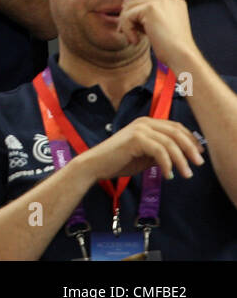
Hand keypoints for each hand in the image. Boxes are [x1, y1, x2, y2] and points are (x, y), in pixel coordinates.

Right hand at [79, 115, 203, 181]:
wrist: (96, 164)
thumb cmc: (119, 161)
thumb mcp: (145, 155)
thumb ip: (161, 152)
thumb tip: (182, 156)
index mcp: (146, 123)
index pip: (176, 127)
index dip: (191, 139)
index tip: (200, 153)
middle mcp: (144, 122)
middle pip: (176, 133)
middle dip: (190, 149)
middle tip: (198, 164)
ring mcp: (139, 129)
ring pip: (170, 143)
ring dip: (181, 161)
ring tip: (186, 174)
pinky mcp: (136, 139)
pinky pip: (160, 151)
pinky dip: (167, 164)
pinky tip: (168, 175)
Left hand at [118, 0, 197, 69]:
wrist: (181, 55)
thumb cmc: (171, 47)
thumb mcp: (162, 25)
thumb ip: (149, 12)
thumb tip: (125, 3)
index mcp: (176, 1)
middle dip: (128, 14)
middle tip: (127, 31)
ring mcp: (160, 1)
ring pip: (130, 6)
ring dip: (126, 23)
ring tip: (133, 38)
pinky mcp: (150, 8)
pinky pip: (127, 16)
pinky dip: (126, 29)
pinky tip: (135, 41)